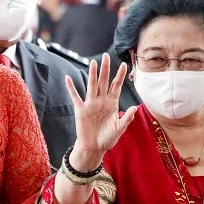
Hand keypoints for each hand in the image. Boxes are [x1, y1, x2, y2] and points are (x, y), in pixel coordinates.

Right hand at [66, 53, 136, 170]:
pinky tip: (68, 78)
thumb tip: (135, 108)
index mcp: (112, 104)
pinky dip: (71, 88)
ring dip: (92, 74)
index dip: (120, 75)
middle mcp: (101, 101)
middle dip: (106, 69)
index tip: (123, 64)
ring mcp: (91, 104)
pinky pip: (75, 97)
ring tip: (93, 62)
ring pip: (92, 85)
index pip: (116, 86)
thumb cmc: (107, 138)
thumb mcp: (119, 128)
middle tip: (106, 55)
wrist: (94, 148)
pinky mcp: (81, 110)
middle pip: (104, 81)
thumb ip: (126, 118)